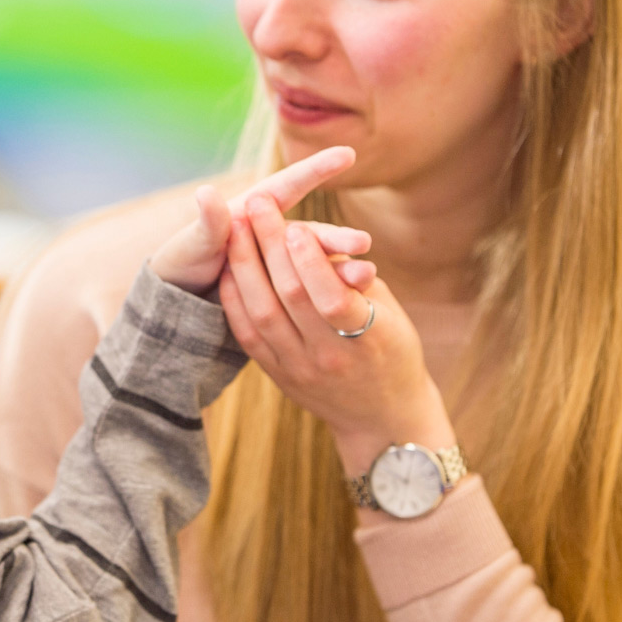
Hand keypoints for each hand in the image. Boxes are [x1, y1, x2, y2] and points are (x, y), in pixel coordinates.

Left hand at [151, 146, 375, 294]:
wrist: (181, 301)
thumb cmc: (184, 263)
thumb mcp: (192, 245)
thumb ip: (208, 224)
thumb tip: (207, 193)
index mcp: (254, 213)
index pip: (288, 186)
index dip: (315, 169)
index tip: (346, 154)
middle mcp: (275, 236)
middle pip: (311, 233)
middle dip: (337, 237)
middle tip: (362, 243)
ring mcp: (284, 264)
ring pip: (318, 264)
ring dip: (341, 269)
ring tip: (366, 277)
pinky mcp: (288, 292)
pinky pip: (312, 292)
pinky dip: (332, 294)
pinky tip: (356, 298)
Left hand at [217, 191, 453, 475]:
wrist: (383, 418)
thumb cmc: (393, 351)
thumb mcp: (389, 312)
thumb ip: (356, 278)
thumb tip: (325, 239)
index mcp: (366, 337)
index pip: (329, 296)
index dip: (309, 260)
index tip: (295, 224)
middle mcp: (329, 356)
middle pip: (289, 296)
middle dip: (270, 245)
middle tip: (256, 203)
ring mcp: (300, 369)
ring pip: (263, 313)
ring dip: (245, 266)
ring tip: (235, 227)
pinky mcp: (279, 376)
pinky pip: (248, 336)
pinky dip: (236, 300)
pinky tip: (228, 269)